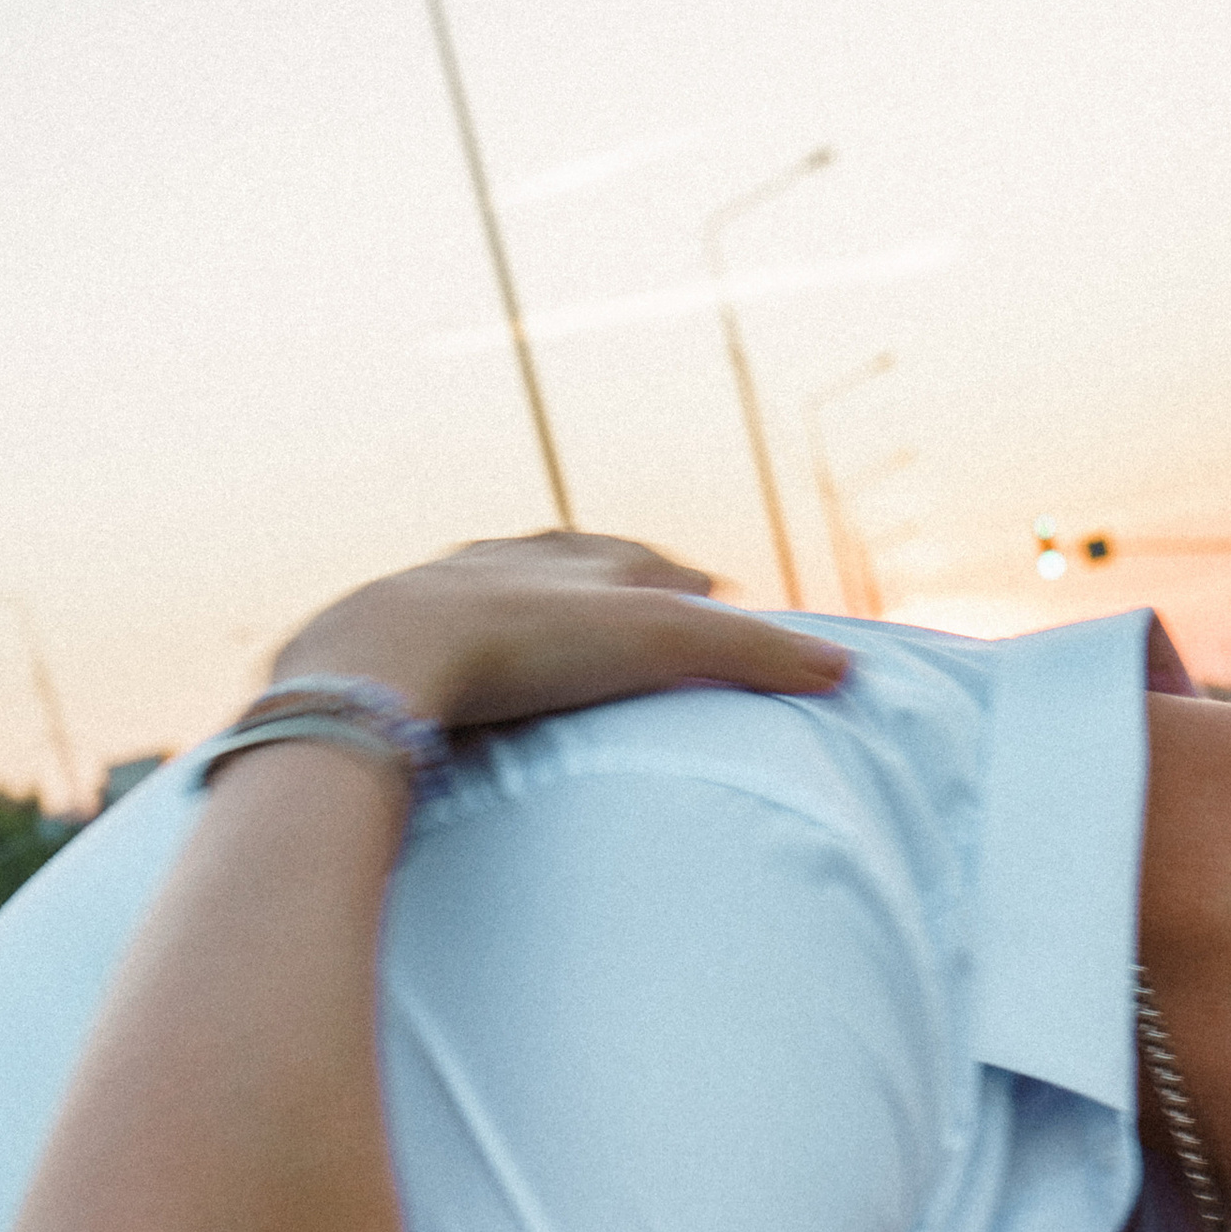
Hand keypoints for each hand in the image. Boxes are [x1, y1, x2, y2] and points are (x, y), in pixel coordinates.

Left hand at [267, 530, 851, 734]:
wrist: (382, 659)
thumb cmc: (523, 646)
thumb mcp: (655, 645)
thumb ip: (749, 660)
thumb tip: (848, 671)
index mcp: (572, 559)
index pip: (643, 563)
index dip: (682, 584)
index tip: (710, 594)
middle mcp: (503, 563)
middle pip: (568, 566)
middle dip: (606, 581)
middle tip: (637, 600)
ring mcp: (436, 597)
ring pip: (494, 590)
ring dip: (527, 604)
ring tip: (547, 628)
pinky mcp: (382, 644)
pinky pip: (433, 638)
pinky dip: (459, 647)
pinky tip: (456, 672)